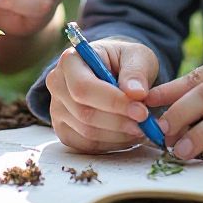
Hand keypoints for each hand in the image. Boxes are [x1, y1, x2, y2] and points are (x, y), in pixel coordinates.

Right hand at [46, 37, 158, 152]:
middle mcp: (57, 84)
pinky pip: (87, 146)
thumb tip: (136, 93)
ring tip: (141, 128)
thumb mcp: (137, 56)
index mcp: (70, 60)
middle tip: (146, 123)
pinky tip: (128, 134)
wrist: (114, 70)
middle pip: (84, 113)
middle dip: (119, 122)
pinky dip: (112, 144)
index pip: (83, 87)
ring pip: (87, 133)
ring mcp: (57, 110)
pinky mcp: (64, 131)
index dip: (113, 102)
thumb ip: (136, 72)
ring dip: (119, 135)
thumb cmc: (124, 60)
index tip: (142, 111)